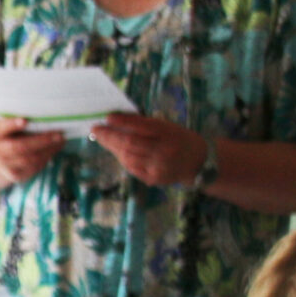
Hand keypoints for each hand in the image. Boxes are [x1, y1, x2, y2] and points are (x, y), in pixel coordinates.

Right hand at [0, 115, 63, 184]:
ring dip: (48, 151)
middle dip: (42, 141)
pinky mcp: (14, 176)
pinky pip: (32, 169)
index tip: (25, 120)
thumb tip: (39, 119)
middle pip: (19, 147)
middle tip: (59, 134)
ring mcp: (5, 166)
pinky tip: (53, 152)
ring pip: (29, 160)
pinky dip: (45, 160)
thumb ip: (12, 125)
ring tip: (61, 142)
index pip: (0, 129)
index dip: (12, 125)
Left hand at [87, 113, 206, 186]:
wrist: (199, 162)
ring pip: (128, 157)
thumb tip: (118, 118)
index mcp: (168, 133)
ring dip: (113, 148)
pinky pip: (132, 168)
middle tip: (96, 130)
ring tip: (103, 139)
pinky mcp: (154, 179)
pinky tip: (117, 152)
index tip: (107, 117)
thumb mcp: (167, 126)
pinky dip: (123, 158)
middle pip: (130, 143)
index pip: (141, 126)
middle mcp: (164, 151)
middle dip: (110, 136)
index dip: (122, 122)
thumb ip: (145, 124)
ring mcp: (158, 167)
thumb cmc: (179, 139)